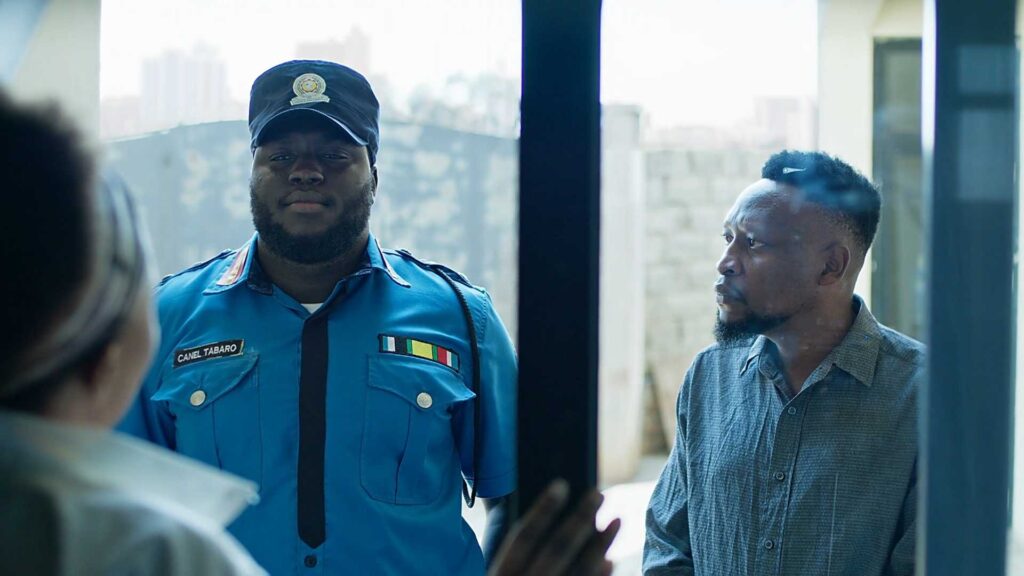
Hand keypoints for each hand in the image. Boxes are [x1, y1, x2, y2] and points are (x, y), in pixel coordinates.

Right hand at [488, 479, 620, 575]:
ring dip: (600, 545)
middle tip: (598, 493)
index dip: (542, 510)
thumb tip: (554, 514)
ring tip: (617, 521)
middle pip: (555, 551)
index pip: (522, 538)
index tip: (561, 484)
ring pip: (578, 573)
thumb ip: (517, 555)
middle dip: (579, 520)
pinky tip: (610, 561)